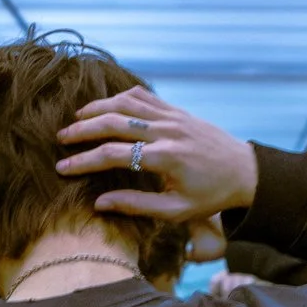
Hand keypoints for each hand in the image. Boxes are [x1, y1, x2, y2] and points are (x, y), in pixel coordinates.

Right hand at [57, 83, 256, 224]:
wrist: (246, 172)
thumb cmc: (211, 197)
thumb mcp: (175, 210)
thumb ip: (136, 205)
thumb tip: (99, 203)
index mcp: (166, 158)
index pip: (114, 155)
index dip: (84, 161)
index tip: (62, 167)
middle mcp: (168, 131)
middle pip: (114, 121)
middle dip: (82, 129)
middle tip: (60, 138)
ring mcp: (173, 117)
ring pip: (127, 103)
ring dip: (98, 108)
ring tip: (76, 119)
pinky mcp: (178, 110)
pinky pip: (144, 96)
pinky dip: (121, 98)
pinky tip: (107, 107)